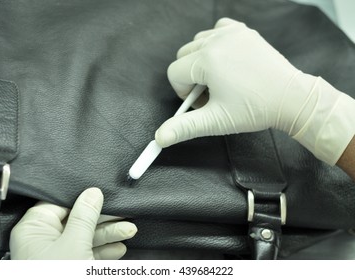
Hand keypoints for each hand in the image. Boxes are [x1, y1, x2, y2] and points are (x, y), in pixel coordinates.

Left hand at [9, 187, 136, 259]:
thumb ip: (84, 216)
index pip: (59, 203)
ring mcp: (57, 255)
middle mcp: (44, 240)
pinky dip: (104, 250)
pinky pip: (88, 252)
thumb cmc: (59, 276)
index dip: (82, 198)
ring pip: (85, 236)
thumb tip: (92, 193)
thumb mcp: (75, 243)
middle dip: (103, 218)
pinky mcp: (69, 266)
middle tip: (123, 212)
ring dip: (109, 234)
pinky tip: (119, 248)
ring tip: (129, 229)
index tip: (102, 194)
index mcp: (34, 229)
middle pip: (76, 219)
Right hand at [155, 18, 354, 164]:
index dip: (184, 93)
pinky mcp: (243, 31)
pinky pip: (217, 31)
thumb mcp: (215, 121)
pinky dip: (215, 44)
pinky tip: (226, 60)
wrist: (291, 98)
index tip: (202, 103)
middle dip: (191, 77)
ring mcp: (231, 33)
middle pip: (183, 57)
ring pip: (197, 43)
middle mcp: (216, 41)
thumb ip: (184, 127)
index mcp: (206, 60)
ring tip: (220, 80)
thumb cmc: (255, 109)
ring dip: (201, 62)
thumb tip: (160, 137)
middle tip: (212, 94)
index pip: (174, 73)